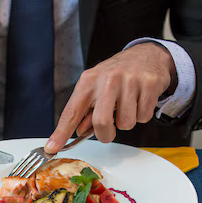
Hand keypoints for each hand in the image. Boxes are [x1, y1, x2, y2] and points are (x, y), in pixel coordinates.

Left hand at [45, 43, 176, 152]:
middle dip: (105, 134)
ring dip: (126, 122)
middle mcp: (107, 80)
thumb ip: (86, 111)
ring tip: (127, 106)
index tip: (52, 148)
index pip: (72, 112)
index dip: (61, 133)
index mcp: (89, 81)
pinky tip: (139, 101)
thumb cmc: (117, 75)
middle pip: (101, 122)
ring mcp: (129, 81)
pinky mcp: (149, 85)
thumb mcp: (96, 88)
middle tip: (109, 131)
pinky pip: (143, 117)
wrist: (147, 55)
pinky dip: (141, 115)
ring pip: (125, 123)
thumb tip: (79, 131)